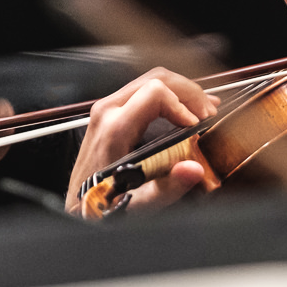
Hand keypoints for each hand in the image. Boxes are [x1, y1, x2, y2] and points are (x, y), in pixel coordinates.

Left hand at [65, 67, 218, 217]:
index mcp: (114, 129)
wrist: (77, 208)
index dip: (184, 105)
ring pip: (151, 81)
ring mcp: (107, 110)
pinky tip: (187, 111)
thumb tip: (193, 170)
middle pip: (156, 79)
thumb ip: (166, 188)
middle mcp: (108, 112)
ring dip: (182, 92)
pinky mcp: (111, 114)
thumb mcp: (136, 205)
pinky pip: (144, 91)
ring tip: (205, 109)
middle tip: (209, 113)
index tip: (198, 125)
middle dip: (189, 92)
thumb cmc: (99, 205)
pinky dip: (170, 96)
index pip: (156, 93)